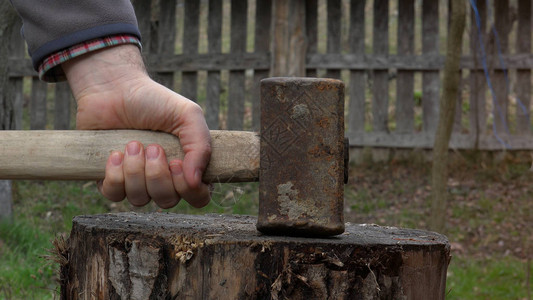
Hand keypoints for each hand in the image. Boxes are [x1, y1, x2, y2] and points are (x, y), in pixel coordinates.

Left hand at [62, 44, 210, 207]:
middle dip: (157, 175)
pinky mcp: (110, 179)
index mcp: (187, 166)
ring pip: (140, 199)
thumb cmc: (155, 101)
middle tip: (152, 147)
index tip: (176, 162)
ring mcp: (136, 181)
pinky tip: (115, 153)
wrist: (115, 88)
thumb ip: (200, 146)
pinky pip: (113, 195)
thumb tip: (196, 181)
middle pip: (167, 201)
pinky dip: (114, 175)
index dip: (189, 189)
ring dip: (135, 171)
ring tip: (132, 144)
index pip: (198, 198)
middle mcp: (163, 178)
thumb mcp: (188, 115)